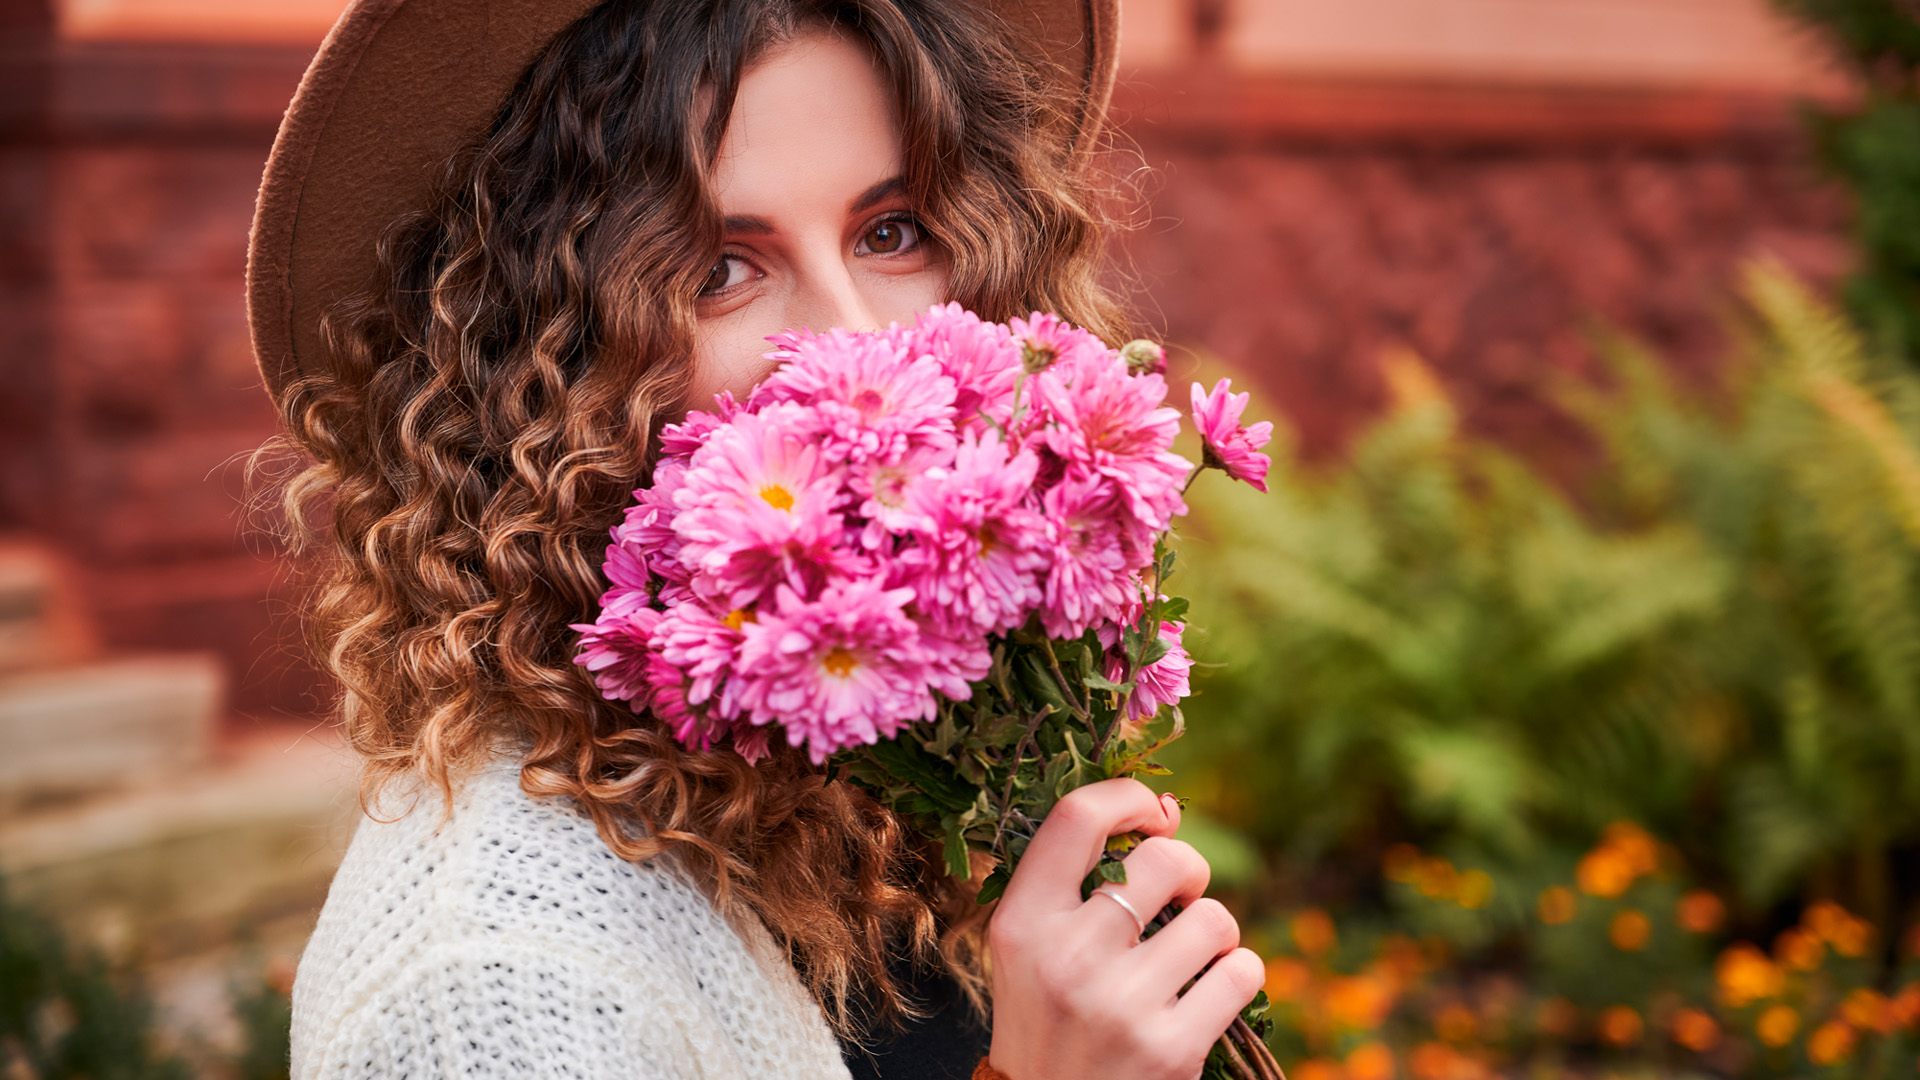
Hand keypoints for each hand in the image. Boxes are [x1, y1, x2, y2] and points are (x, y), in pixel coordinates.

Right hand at [984, 778, 1265, 1079]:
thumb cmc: (1047, 1019)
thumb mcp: (1030, 949)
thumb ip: (1075, 882)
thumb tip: (1165, 810)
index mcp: (1023, 923)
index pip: (1077, 817)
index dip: (1130, 797)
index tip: (1153, 814)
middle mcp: (1068, 958)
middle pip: (1167, 859)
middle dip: (1189, 870)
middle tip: (1178, 898)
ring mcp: (1122, 1005)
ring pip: (1215, 917)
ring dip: (1216, 931)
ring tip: (1192, 956)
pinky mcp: (1172, 1049)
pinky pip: (1243, 971)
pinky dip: (1238, 973)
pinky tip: (1211, 992)